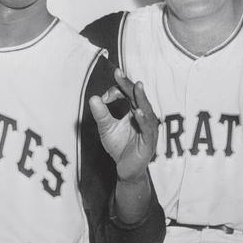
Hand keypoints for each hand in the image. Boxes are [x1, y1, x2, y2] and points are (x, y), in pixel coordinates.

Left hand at [89, 69, 158, 183]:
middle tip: (119, 73)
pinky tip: (138, 112)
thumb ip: (101, 114)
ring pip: (146, 111)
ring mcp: (148, 129)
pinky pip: (147, 129)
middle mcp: (144, 117)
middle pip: (137, 98)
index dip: (119, 88)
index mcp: (135, 111)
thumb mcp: (106, 128)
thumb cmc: (120, 147)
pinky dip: (143, 120)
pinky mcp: (149, 142)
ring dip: (141, 98)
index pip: (129, 94)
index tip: (110, 83)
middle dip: (129, 85)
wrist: (126, 170)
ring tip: (136, 87)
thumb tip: (93, 98)